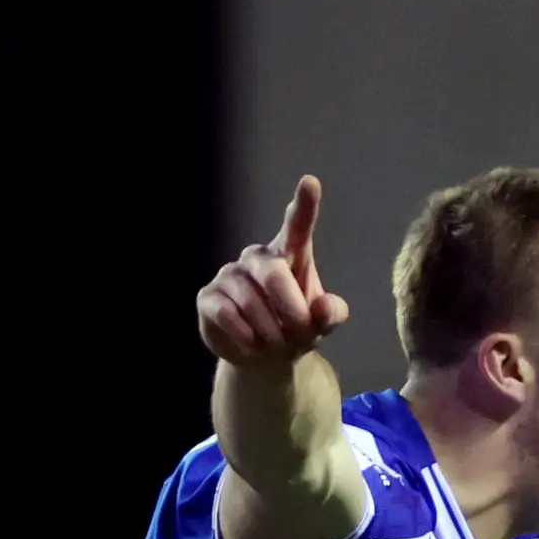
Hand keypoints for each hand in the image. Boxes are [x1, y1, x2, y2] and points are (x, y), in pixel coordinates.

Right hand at [199, 175, 350, 366]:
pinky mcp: (209, 297)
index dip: (304, 204)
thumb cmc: (295, 328)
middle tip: (299, 336)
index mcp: (290, 253)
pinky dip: (246, 337)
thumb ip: (330, 314)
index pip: (297, 224)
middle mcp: (258, 257)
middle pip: (273, 274)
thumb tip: (322, 309)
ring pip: (250, 301)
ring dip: (270, 331)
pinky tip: (253, 344)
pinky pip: (227, 315)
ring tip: (277, 343)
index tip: (310, 183)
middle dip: (290, 311)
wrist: (265, 356)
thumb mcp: (321, 324)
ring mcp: (230, 275)